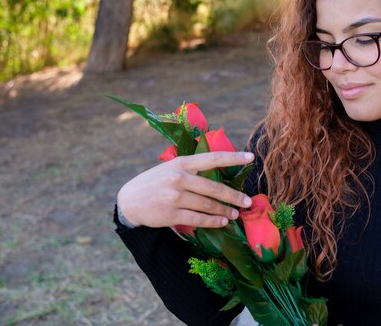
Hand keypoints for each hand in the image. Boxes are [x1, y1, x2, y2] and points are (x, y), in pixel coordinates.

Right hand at [117, 151, 254, 227]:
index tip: (251, 157)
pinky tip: (222, 222)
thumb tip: (221, 172)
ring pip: (208, 205)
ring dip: (225, 211)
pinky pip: (198, 219)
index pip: (213, 158)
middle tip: (247, 202)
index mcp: (182, 162)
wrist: (129, 200)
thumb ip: (192, 168)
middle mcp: (179, 178)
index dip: (233, 157)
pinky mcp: (172, 214)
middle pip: (214, 187)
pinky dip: (213, 221)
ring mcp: (175, 197)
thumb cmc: (156, 182)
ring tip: (235, 214)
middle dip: (233, 196)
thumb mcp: (171, 167)